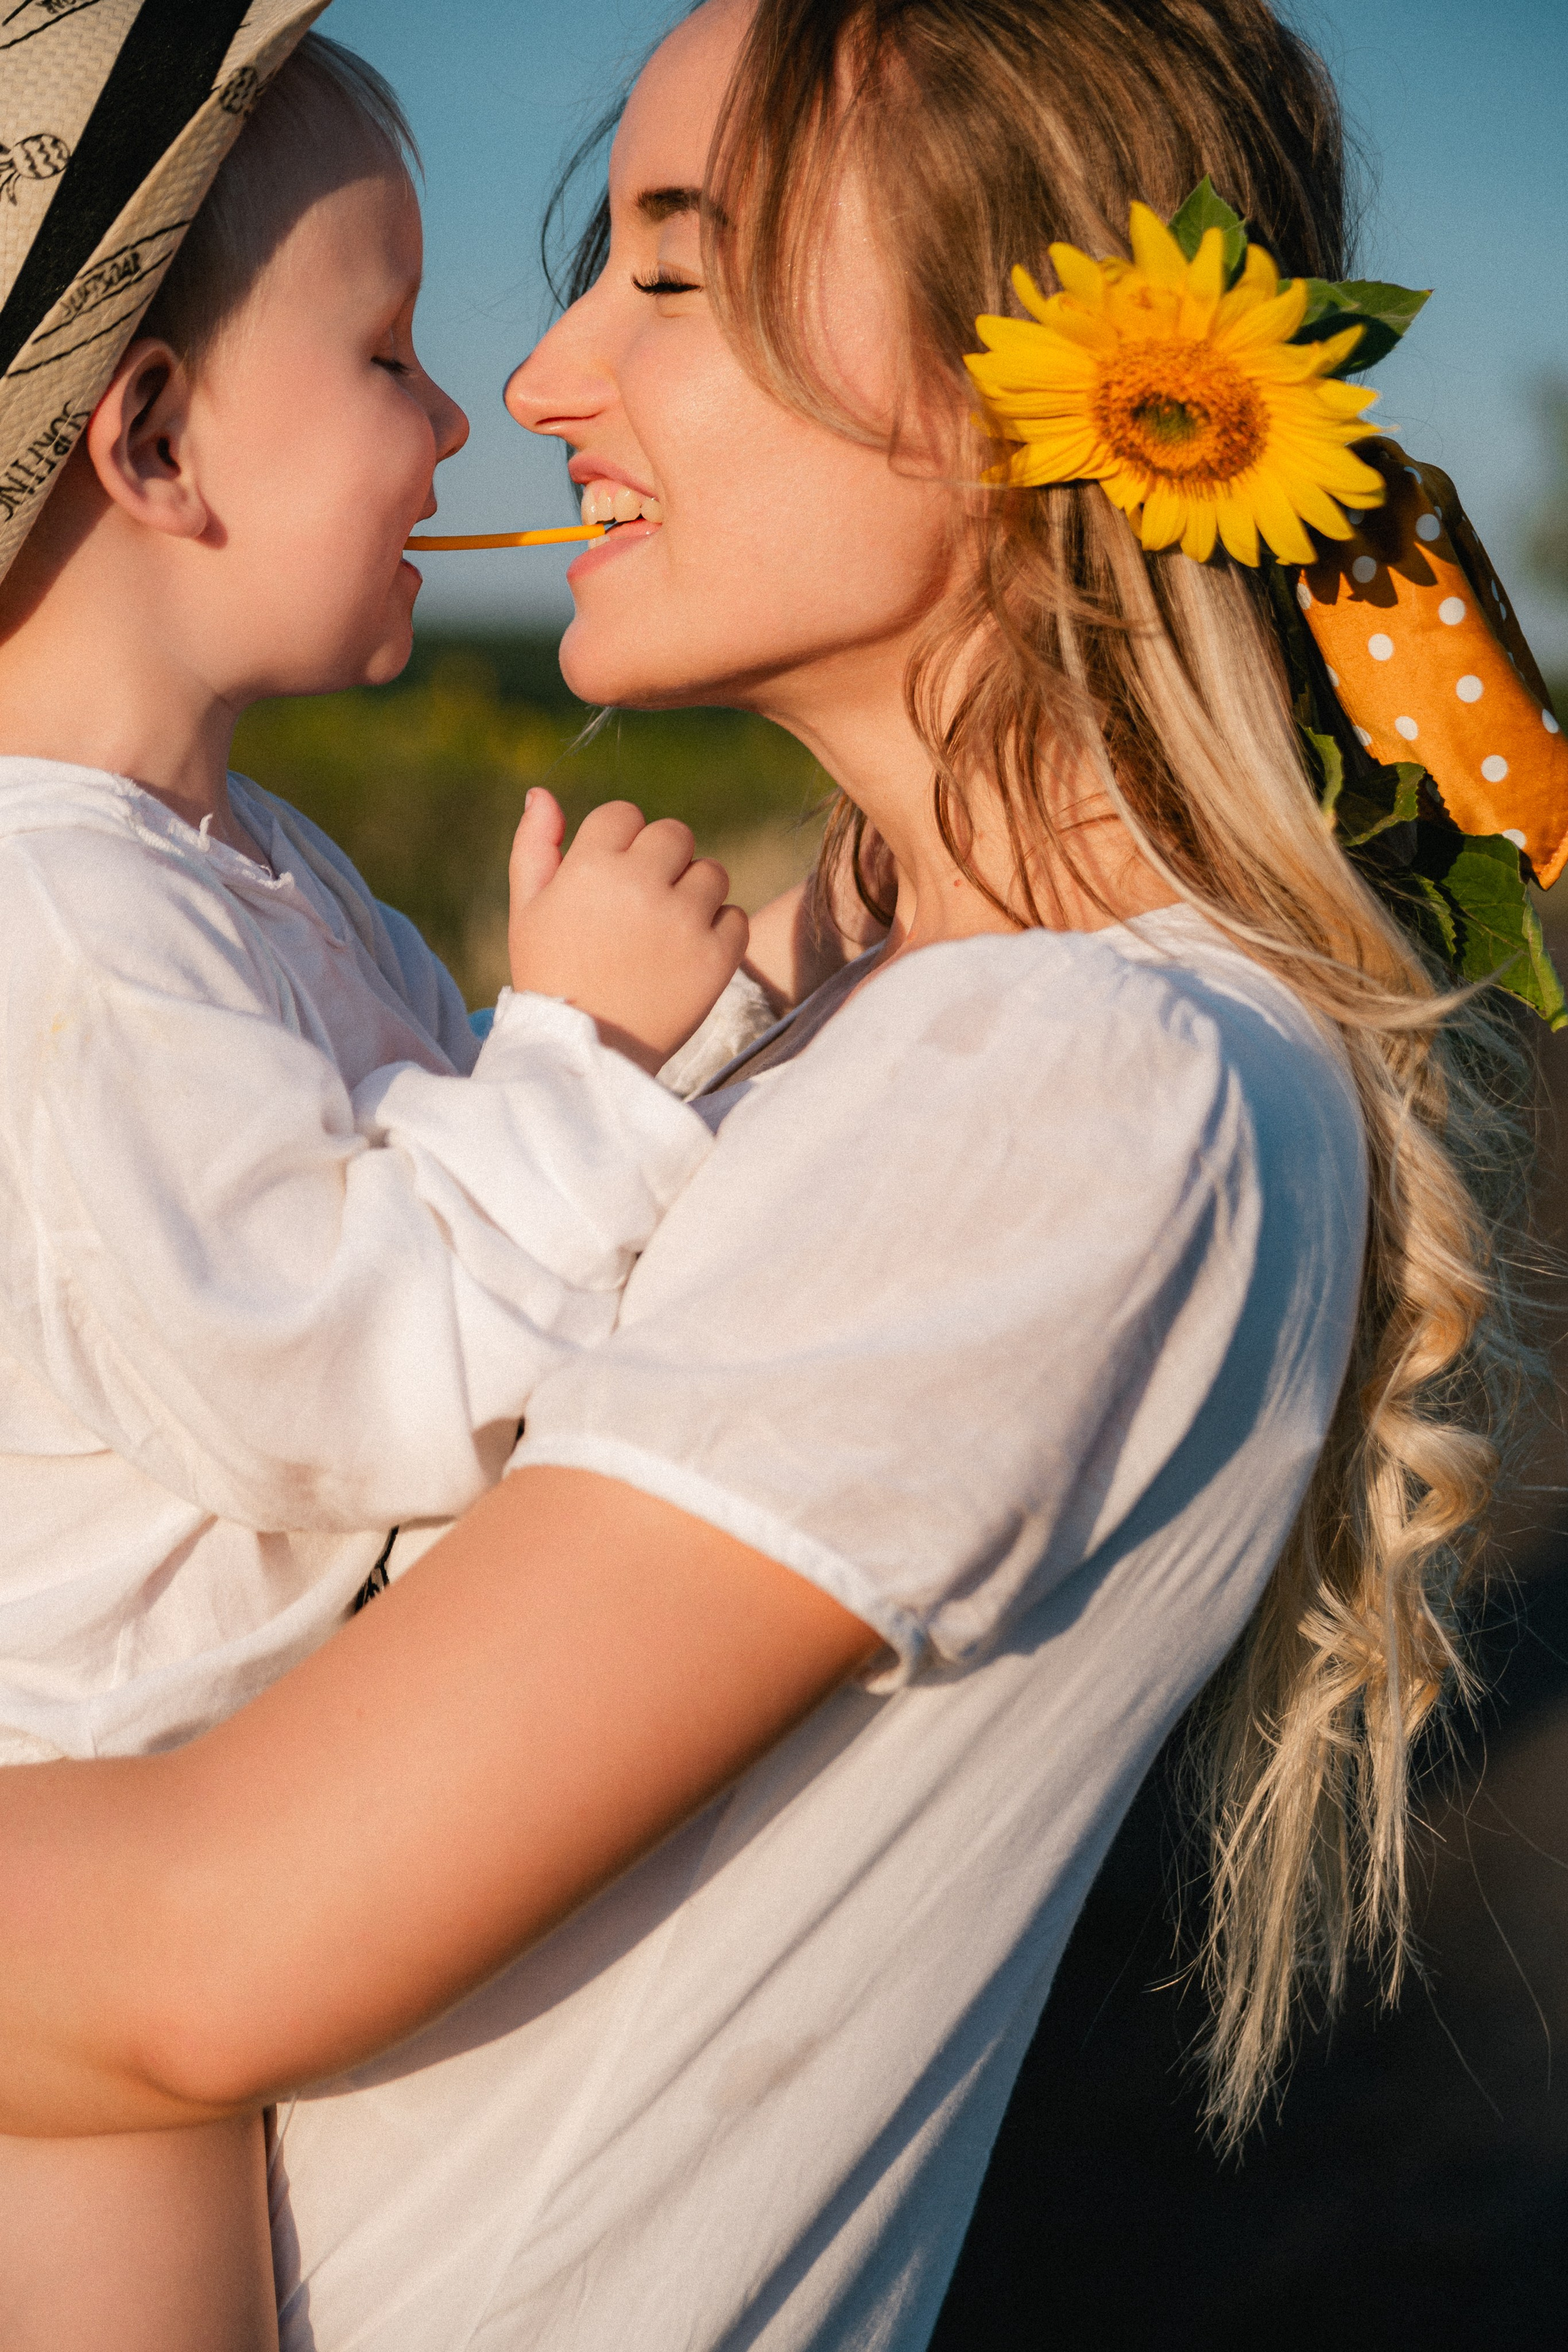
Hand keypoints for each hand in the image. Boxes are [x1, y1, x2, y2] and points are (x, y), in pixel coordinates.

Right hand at [508, 791, 747, 1073]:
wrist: (583, 1055)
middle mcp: (641, 885)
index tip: (609, 880)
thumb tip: (541, 791)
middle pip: (675, 834)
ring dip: (694, 894)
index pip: (625, 814)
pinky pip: (735, 917)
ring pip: (711, 873)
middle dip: (661, 861)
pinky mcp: (717, 957)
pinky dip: (717, 933)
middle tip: (640, 907)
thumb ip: (534, 845)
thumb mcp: (526, 910)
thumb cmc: (549, 976)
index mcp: (592, 866)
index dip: (618, 844)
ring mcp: (683, 921)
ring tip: (663, 933)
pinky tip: (684, 957)